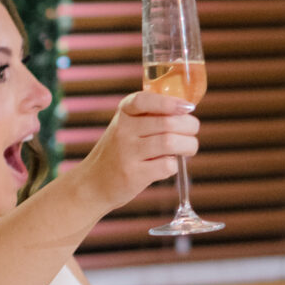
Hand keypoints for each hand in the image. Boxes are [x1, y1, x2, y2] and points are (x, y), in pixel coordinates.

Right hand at [72, 89, 199, 211]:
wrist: (92, 184)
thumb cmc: (119, 153)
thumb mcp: (127, 128)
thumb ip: (151, 118)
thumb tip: (187, 112)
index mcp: (124, 113)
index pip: (145, 100)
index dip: (169, 103)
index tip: (187, 107)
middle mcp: (123, 130)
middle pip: (168, 123)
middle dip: (190, 127)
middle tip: (192, 133)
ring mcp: (127, 153)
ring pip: (170, 143)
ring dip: (188, 146)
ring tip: (188, 149)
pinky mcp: (133, 174)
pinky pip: (166, 165)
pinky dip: (174, 165)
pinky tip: (168, 165)